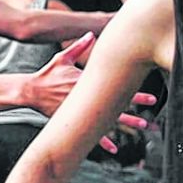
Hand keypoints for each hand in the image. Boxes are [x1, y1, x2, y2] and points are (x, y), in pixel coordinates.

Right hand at [23, 34, 157, 152]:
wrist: (30, 91)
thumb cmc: (47, 74)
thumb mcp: (62, 58)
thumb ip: (78, 47)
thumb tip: (90, 34)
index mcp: (88, 84)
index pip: (117, 90)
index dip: (135, 95)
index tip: (152, 99)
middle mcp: (86, 99)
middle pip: (115, 108)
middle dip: (134, 115)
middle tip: (150, 122)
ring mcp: (79, 111)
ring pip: (106, 121)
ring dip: (124, 126)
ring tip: (141, 128)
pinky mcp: (72, 120)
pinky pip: (89, 133)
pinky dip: (102, 142)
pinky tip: (114, 149)